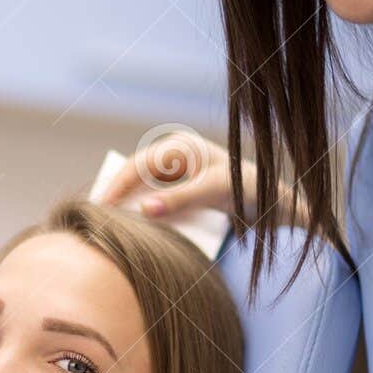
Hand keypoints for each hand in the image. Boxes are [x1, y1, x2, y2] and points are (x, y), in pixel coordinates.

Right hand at [99, 129, 246, 218]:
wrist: (274, 202)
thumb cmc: (248, 190)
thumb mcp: (213, 191)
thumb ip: (179, 200)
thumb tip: (143, 210)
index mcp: (180, 146)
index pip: (137, 165)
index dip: (116, 186)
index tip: (100, 207)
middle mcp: (176, 155)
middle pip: (135, 174)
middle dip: (117, 195)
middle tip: (98, 218)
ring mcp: (178, 172)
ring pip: (142, 187)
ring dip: (129, 203)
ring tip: (111, 223)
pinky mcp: (182, 188)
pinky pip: (155, 198)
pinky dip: (145, 210)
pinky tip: (135, 225)